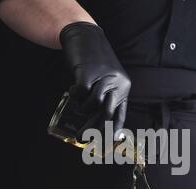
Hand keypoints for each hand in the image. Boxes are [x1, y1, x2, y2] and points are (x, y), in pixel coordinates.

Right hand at [59, 22, 129, 136]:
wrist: (85, 35)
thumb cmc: (94, 62)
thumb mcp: (105, 80)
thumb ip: (105, 98)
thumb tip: (96, 122)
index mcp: (123, 88)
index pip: (119, 116)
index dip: (111, 133)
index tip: (103, 145)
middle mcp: (117, 84)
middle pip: (106, 114)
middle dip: (92, 130)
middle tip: (81, 138)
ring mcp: (104, 77)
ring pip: (93, 105)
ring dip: (82, 107)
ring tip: (77, 100)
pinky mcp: (89, 72)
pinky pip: (82, 93)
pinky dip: (75, 95)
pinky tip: (72, 90)